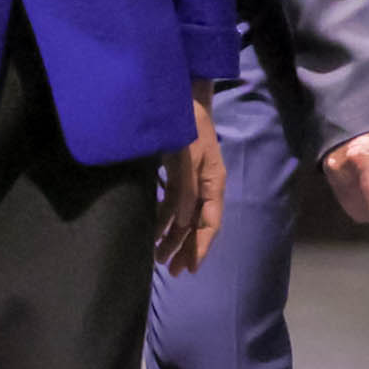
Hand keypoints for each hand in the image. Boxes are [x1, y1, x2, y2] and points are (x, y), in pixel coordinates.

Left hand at [158, 81, 226, 275]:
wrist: (181, 97)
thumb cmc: (188, 125)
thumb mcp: (186, 157)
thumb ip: (184, 190)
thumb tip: (179, 223)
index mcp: (214, 183)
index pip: (210, 223)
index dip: (201, 247)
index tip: (189, 268)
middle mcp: (205, 186)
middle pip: (197, 225)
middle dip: (185, 248)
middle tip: (170, 271)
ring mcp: (192, 180)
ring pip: (184, 217)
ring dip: (172, 237)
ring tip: (158, 256)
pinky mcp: (179, 174)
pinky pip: (174, 204)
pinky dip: (164, 219)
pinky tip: (154, 230)